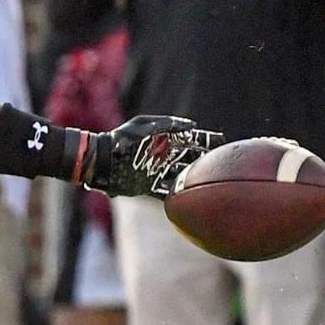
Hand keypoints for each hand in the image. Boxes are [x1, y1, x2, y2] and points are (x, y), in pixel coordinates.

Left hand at [83, 115, 222, 197]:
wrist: (100, 159)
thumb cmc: (121, 139)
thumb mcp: (144, 125)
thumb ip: (167, 123)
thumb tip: (192, 125)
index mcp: (164, 140)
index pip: (191, 139)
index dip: (207, 141)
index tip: (223, 142)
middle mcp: (163, 156)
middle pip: (190, 159)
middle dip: (205, 162)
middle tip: (223, 166)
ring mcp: (156, 172)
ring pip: (181, 177)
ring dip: (193, 180)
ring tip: (210, 184)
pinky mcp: (146, 186)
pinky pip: (164, 194)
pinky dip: (175, 197)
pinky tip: (188, 201)